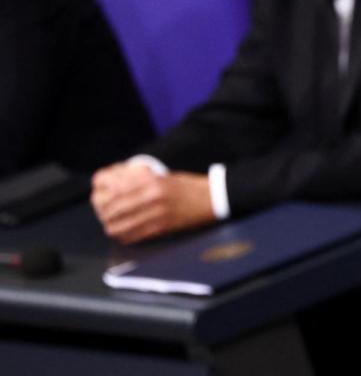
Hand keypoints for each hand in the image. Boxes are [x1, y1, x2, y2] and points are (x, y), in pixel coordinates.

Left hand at [91, 162, 214, 243]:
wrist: (212, 197)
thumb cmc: (187, 185)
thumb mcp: (162, 175)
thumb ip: (139, 180)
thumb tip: (113, 185)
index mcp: (151, 180)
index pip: (114, 186)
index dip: (100, 190)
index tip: (97, 192)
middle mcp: (151, 196)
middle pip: (113, 206)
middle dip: (102, 210)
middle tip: (101, 210)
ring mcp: (156, 213)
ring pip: (120, 224)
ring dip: (111, 225)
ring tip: (110, 223)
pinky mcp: (162, 227)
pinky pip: (134, 235)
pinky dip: (124, 235)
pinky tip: (122, 233)